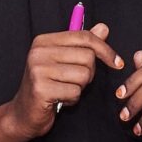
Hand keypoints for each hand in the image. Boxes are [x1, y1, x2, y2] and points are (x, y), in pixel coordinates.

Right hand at [6, 23, 124, 140]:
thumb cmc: (47, 86)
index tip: (117, 63)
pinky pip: (75, 92)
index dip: (105, 49)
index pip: (83, 37)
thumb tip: (103, 28)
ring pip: (83, 75)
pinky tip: (60, 100)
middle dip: (88, 73)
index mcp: (43, 41)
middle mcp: (38, 52)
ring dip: (80, 87)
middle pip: (87, 57)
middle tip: (73, 81)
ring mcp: (38, 70)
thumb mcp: (64, 61)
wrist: (24, 113)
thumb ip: (83, 45)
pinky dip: (72, 100)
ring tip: (64, 90)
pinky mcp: (41, 89)